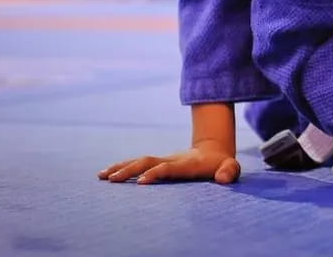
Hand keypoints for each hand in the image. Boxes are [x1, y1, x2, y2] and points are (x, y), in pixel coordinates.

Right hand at [97, 141, 240, 184]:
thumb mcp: (231, 167)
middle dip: (130, 170)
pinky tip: (106, 175)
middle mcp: (171, 159)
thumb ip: (229, 171)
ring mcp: (163, 159)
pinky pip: (137, 164)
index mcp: (187, 163)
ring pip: (139, 161)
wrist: (213, 150)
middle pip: (148, 161)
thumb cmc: (221, 164)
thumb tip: (223, 179)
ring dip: (121, 167)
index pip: (168, 167)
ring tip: (102, 176)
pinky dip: (121, 167)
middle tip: (111, 180)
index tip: (141, 183)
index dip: (156, 173)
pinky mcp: (158, 162)